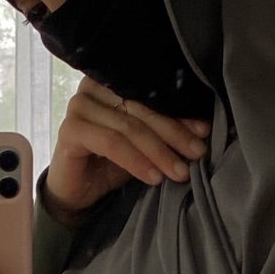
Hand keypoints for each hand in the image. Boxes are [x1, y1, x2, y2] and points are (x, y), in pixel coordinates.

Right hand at [43, 77, 210, 222]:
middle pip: (142, 109)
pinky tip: (153, 177)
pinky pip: (111, 143)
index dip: (180, 114)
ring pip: (129, 127)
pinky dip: (135, 161)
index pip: (151, 95)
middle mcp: (93, 87)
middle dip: (173, 134)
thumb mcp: (143, 145)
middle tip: (196, 153)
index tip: (204, 132)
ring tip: (178, 171)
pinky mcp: (70, 130)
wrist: (76, 191)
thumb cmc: (109, 164)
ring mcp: (79, 106)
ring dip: (158, 151)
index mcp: (112, 81)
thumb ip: (164, 132)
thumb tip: (203, 128)